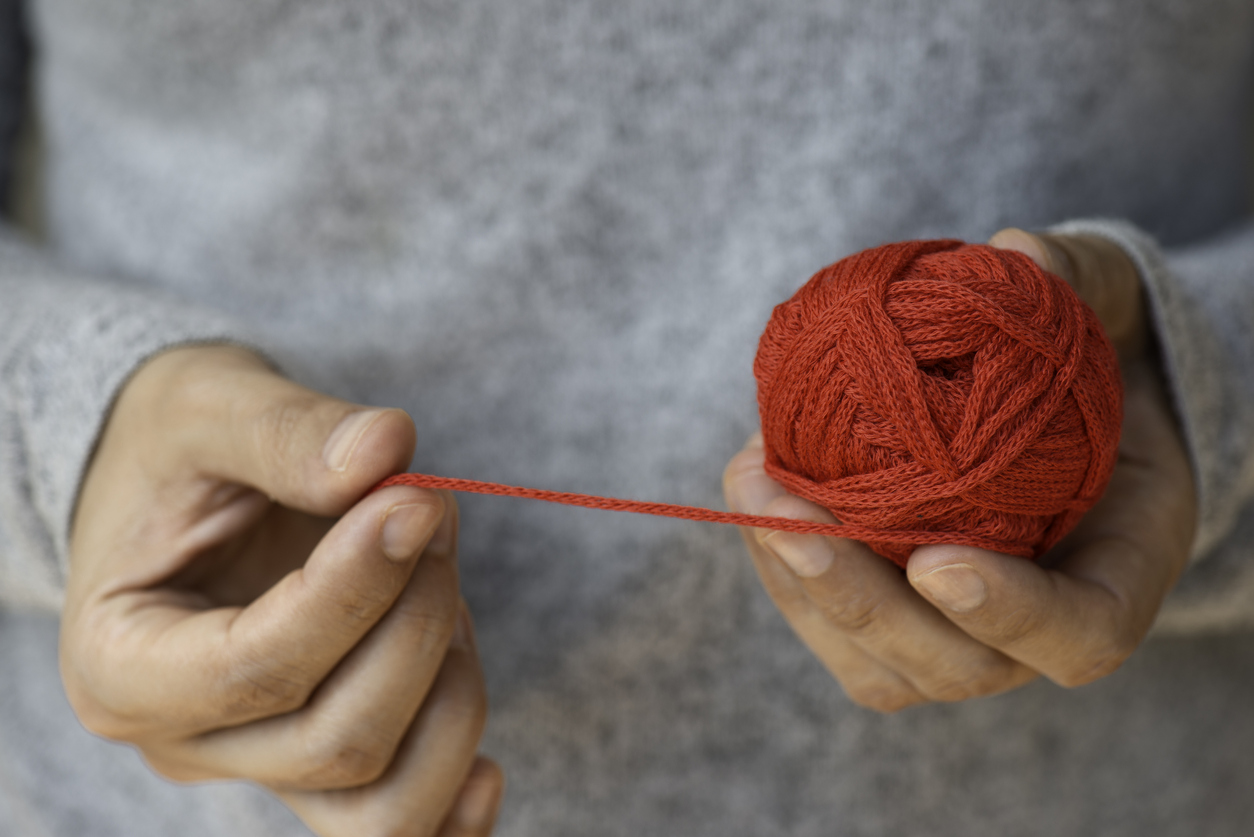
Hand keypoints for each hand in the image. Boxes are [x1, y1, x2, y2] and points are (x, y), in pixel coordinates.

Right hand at [64, 345, 503, 835]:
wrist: (179, 487)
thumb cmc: (178, 448)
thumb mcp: (209, 405)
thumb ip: (288, 430)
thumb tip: (388, 449)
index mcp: (122, 663)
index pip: (256, 668)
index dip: (357, 590)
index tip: (418, 500)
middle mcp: (185, 741)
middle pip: (337, 741)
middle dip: (416, 623)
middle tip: (433, 512)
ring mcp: (260, 766)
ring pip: (381, 808)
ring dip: (450, 695)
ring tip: (445, 590)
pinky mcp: (322, 767)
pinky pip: (394, 828)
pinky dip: (453, 806)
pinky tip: (489, 769)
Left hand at [723, 230, 1195, 711]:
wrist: (1031, 405)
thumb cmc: (1076, 355)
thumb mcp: (1096, 300)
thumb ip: (1073, 277)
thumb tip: (1015, 251)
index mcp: (1113, 571)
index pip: (1079, 633)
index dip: (1013, 614)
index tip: (938, 563)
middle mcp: (1033, 629)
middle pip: (955, 666)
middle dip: (863, 602)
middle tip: (795, 520)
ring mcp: (956, 639)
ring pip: (876, 667)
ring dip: (800, 586)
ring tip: (751, 485)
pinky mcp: (886, 628)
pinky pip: (826, 628)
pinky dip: (779, 567)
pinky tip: (752, 486)